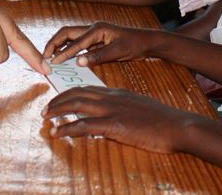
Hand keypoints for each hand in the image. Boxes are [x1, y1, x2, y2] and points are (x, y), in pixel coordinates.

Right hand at [42, 22, 158, 63]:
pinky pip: (77, 42)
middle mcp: (93, 28)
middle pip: (67, 33)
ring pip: (70, 37)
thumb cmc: (135, 44)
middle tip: (44, 56)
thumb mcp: (118, 51)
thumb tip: (78, 62)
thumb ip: (98, 56)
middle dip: (54, 43)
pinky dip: (68, 48)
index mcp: (97, 29)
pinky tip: (63, 57)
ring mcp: (93, 33)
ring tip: (49, 56)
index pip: (76, 42)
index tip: (52, 62)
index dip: (63, 53)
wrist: (146, 41)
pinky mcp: (95, 39)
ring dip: (59, 45)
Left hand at [43, 87, 189, 152]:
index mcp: (116, 93)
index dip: (69, 93)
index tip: (58, 99)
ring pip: (77, 105)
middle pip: (77, 94)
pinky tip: (57, 133)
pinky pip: (84, 126)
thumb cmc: (161, 120)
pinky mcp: (114, 125)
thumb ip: (121, 110)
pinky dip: (67, 129)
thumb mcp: (137, 109)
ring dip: (58, 111)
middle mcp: (111, 98)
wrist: (176, 125)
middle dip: (58, 100)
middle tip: (46, 109)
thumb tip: (108, 120)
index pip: (86, 88)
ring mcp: (111, 110)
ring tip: (46, 118)